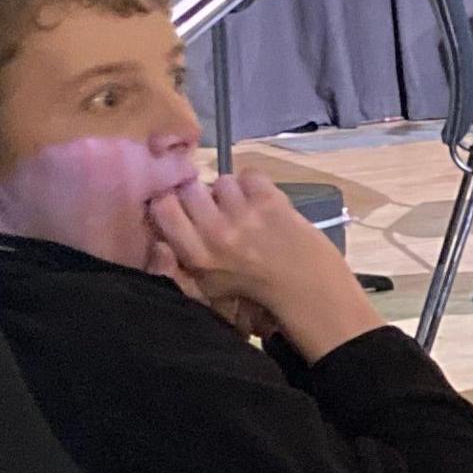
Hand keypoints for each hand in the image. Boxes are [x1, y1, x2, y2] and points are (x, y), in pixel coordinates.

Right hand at [146, 172, 377, 360]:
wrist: (312, 293)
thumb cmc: (259, 298)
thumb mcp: (209, 291)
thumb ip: (179, 267)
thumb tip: (160, 238)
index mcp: (197, 256)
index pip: (161, 206)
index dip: (170, 202)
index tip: (181, 209)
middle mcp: (215, 233)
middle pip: (188, 187)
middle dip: (199, 195)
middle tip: (216, 211)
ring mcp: (244, 215)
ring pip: (221, 181)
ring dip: (231, 193)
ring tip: (245, 212)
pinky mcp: (271, 201)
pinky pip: (250, 175)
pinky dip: (256, 185)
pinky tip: (263, 204)